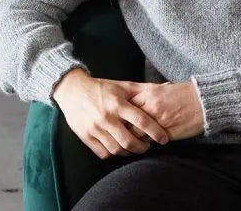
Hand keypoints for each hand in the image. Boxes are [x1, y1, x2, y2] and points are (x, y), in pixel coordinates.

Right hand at [52, 69, 169, 159]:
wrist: (72, 90)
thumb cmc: (101, 88)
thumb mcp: (122, 85)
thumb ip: (143, 89)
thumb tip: (168, 86)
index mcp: (118, 103)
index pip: (141, 121)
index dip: (156, 132)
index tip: (164, 139)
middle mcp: (107, 117)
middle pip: (130, 141)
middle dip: (143, 147)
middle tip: (149, 146)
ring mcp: (95, 128)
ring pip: (117, 149)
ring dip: (130, 152)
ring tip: (135, 148)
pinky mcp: (86, 137)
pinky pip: (103, 153)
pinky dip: (114, 154)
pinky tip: (120, 149)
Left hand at [125, 81, 204, 141]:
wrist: (203, 102)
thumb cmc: (183, 94)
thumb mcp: (161, 89)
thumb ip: (145, 96)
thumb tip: (130, 103)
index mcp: (148, 94)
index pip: (125, 107)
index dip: (122, 114)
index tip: (121, 118)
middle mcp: (151, 107)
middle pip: (127, 121)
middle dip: (124, 127)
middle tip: (123, 131)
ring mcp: (158, 121)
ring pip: (136, 134)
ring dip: (134, 137)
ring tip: (134, 138)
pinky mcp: (166, 134)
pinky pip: (149, 141)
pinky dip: (146, 142)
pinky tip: (147, 141)